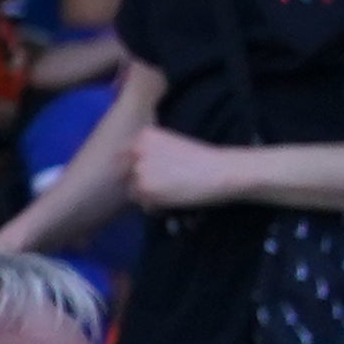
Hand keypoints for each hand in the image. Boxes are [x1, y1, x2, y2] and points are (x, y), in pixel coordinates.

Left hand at [129, 128, 251, 215]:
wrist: (220, 171)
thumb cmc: (202, 159)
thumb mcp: (171, 144)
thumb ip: (149, 152)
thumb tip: (128, 168)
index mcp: (143, 136)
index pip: (123, 155)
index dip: (134, 168)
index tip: (150, 175)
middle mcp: (137, 150)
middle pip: (123, 173)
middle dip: (136, 182)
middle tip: (160, 187)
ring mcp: (139, 170)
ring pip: (132, 191)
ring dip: (147, 196)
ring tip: (171, 194)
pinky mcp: (145, 190)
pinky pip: (144, 205)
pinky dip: (157, 207)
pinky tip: (175, 202)